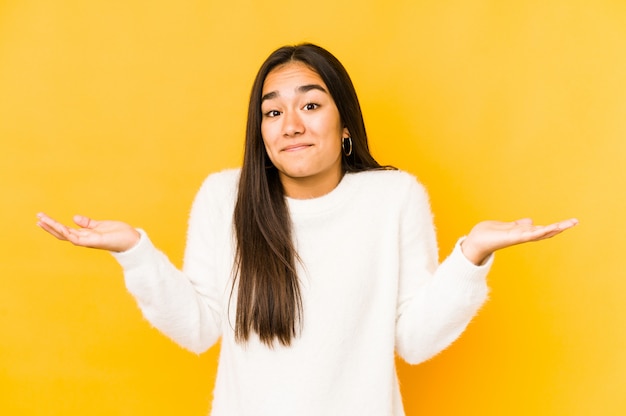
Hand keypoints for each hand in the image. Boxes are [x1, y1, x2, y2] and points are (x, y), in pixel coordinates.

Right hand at [36, 212, 140, 251]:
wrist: (132, 240)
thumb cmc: (119, 234)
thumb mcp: (101, 225)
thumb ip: (88, 223)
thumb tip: (74, 218)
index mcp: (86, 234)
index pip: (65, 230)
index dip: (53, 225)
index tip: (42, 218)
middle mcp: (84, 239)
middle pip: (62, 233)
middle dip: (49, 226)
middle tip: (37, 217)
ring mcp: (88, 241)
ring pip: (66, 235)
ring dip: (54, 227)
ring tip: (42, 219)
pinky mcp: (93, 242)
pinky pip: (76, 238)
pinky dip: (67, 232)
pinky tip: (59, 226)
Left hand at [461, 218, 578, 264]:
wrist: (476, 240)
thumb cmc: (489, 234)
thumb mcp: (507, 226)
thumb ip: (519, 224)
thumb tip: (530, 221)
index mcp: (523, 232)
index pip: (543, 229)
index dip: (556, 226)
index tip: (570, 221)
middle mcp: (524, 236)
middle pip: (546, 232)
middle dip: (561, 227)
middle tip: (576, 221)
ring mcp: (519, 237)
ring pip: (541, 233)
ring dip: (554, 228)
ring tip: (568, 223)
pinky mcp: (513, 237)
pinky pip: (529, 234)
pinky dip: (539, 231)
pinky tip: (548, 228)